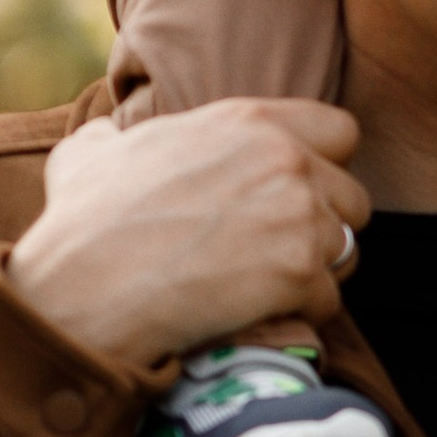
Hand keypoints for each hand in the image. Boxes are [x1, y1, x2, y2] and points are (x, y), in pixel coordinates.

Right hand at [5, 100, 366, 371]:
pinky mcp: (300, 273)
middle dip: (325, 227)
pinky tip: (257, 315)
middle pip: (354, 198)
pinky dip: (300, 314)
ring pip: (348, 251)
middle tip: (280, 253)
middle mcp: (286, 160)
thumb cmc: (82, 221)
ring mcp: (299, 216)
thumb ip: (116, 136)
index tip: (294, 194)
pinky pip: (329, 300)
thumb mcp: (90, 152)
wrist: (83, 286)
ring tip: (268, 287)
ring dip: (317, 273)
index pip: (340, 131)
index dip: (323, 166)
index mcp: (249, 121)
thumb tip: (106, 138)